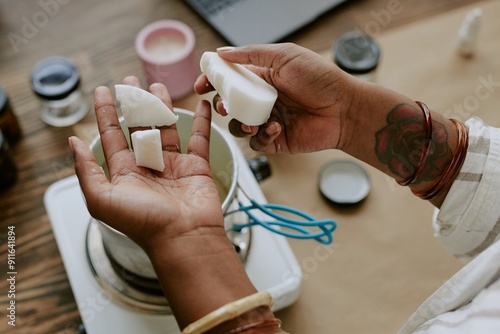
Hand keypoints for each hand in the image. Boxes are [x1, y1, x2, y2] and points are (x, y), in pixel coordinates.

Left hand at [70, 76, 223, 253]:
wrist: (184, 237)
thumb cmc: (143, 222)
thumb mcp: (102, 199)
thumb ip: (86, 170)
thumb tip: (73, 141)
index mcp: (124, 173)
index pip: (112, 136)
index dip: (106, 113)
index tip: (103, 90)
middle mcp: (148, 167)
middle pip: (138, 127)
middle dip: (133, 104)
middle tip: (129, 82)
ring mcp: (174, 166)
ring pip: (166, 129)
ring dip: (162, 106)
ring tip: (157, 85)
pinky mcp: (197, 167)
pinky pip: (200, 139)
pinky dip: (202, 121)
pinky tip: (202, 104)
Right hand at [195, 43, 357, 152]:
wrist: (344, 108)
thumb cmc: (320, 79)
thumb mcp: (284, 56)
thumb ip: (252, 54)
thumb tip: (222, 52)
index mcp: (262, 77)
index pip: (229, 80)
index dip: (212, 82)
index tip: (201, 85)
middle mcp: (263, 99)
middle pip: (229, 104)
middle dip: (222, 106)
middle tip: (225, 106)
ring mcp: (268, 120)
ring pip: (239, 126)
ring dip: (240, 124)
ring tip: (253, 123)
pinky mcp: (276, 140)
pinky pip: (257, 143)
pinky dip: (261, 137)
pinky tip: (275, 128)